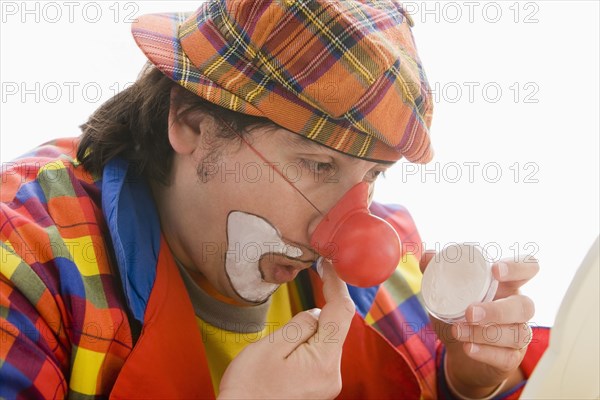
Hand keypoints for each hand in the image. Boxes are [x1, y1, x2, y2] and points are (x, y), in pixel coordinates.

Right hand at [218, 260, 355, 398]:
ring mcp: (327, 382)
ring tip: (278, 344)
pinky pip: (318, 354)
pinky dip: (306, 343)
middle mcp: (332, 373)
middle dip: (317, 309)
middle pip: (334, 327)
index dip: (336, 284)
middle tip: (295, 301)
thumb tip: (316, 313)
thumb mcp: (270, 347)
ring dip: (307, 330)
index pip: (341, 312)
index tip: (328, 264)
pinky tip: (285, 350)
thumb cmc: (249, 389)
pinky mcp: (318, 386)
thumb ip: (299, 325)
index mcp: (323, 360)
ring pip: (324, 340)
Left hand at [420, 251, 537, 397]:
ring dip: (485, 334)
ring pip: (517, 334)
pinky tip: (467, 348)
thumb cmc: (458, 312)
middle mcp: (518, 307)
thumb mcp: (446, 291)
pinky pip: (508, 357)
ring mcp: (518, 333)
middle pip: (525, 306)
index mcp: (506, 284)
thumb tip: (427, 256)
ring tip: (456, 331)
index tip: (496, 271)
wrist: (458, 350)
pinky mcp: (512, 357)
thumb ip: (436, 270)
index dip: (519, 267)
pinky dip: (486, 352)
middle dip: (497, 310)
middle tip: (469, 312)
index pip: (528, 268)